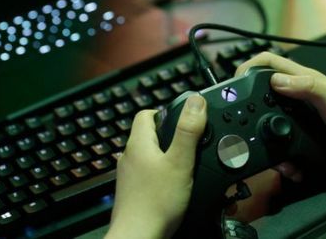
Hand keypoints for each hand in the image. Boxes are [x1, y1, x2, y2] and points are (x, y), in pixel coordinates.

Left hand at [105, 94, 207, 238]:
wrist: (138, 237)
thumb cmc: (156, 203)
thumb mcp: (180, 162)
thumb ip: (188, 131)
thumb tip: (196, 101)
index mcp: (138, 143)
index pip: (146, 114)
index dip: (165, 112)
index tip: (183, 119)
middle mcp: (130, 157)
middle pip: (150, 136)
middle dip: (172, 138)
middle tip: (192, 146)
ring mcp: (130, 176)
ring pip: (151, 158)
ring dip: (168, 160)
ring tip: (188, 168)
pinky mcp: (134, 193)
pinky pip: (150, 177)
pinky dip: (163, 178)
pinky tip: (177, 189)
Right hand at [236, 52, 325, 163]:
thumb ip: (307, 87)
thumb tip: (275, 81)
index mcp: (302, 80)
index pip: (268, 63)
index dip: (248, 67)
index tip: (234, 84)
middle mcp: (297, 95)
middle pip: (262, 93)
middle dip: (248, 107)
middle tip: (239, 124)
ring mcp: (299, 117)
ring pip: (268, 122)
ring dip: (263, 139)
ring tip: (265, 154)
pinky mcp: (303, 137)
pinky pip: (283, 144)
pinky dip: (281, 156)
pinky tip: (286, 166)